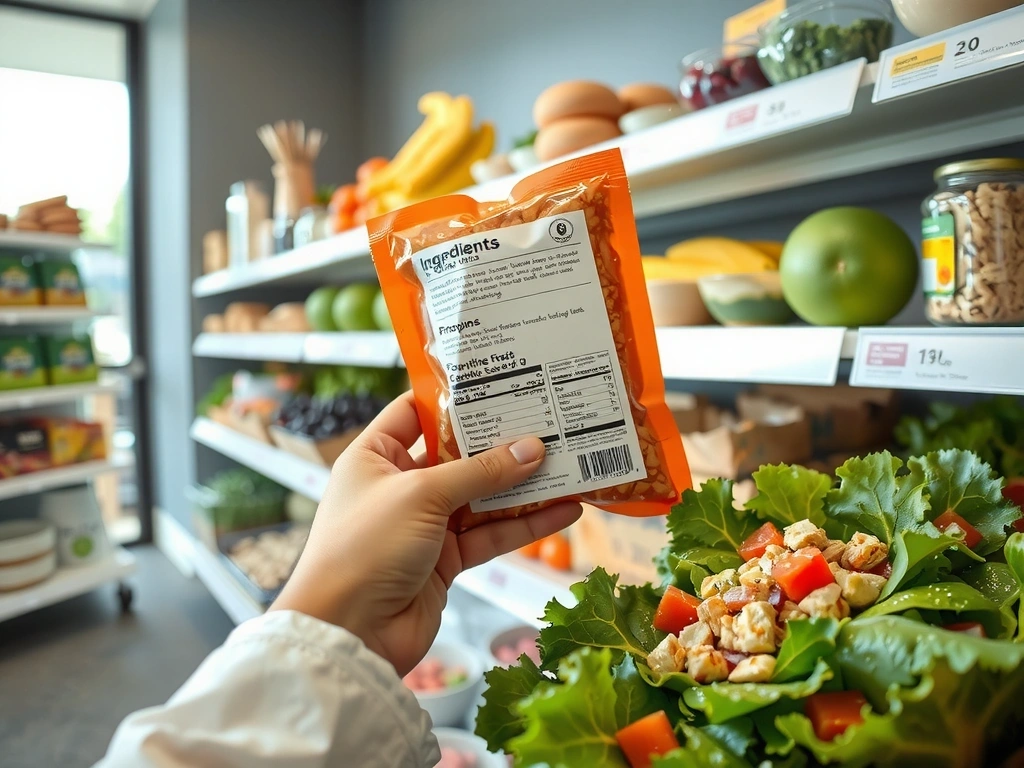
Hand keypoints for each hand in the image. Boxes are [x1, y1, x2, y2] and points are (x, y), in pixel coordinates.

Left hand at [271, 391, 581, 674]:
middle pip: (458, 455)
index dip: (453, 398)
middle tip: (548, 421)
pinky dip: (526, 525)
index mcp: (375, 456)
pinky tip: (564, 511)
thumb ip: (480, 471)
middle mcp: (399, 485)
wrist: (348, 633)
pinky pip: (491, 535)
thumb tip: (532, 448)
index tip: (499, 383)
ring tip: (569, 464)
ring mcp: (424, 524)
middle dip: (501, 442)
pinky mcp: (445, 560)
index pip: (414, 412)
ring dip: (522, 485)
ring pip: (482, 497)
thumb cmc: (365, 548)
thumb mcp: (421, 494)